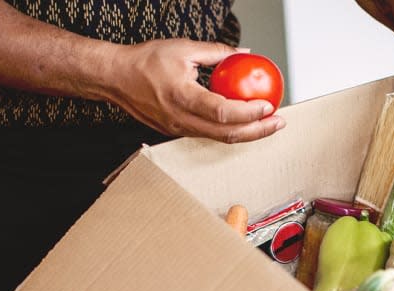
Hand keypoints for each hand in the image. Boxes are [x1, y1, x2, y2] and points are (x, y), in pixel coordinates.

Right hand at [103, 39, 284, 142]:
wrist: (115, 78)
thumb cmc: (145, 62)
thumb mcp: (184, 49)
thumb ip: (217, 53)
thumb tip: (243, 53)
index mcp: (182, 97)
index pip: (222, 113)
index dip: (249, 113)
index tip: (268, 105)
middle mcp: (181, 119)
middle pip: (226, 134)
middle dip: (258, 131)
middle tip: (278, 122)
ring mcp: (178, 129)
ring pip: (219, 139)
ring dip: (247, 133)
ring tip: (267, 125)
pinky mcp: (177, 132)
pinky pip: (209, 135)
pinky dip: (230, 130)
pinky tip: (244, 122)